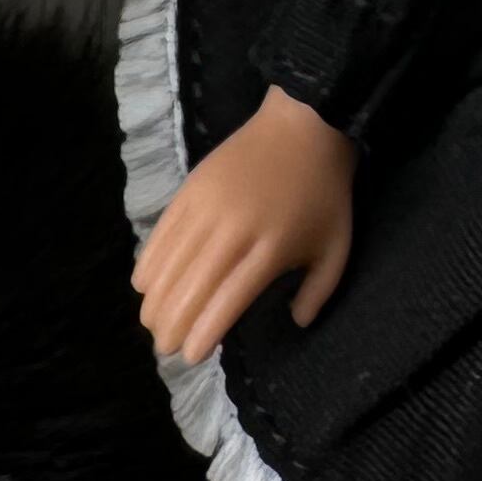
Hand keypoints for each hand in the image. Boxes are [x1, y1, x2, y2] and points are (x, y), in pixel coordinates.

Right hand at [133, 84, 356, 363]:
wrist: (304, 124)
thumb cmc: (323, 190)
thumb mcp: (337, 245)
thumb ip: (319, 290)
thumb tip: (297, 324)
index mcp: (271, 249)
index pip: (226, 302)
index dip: (203, 334)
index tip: (191, 356)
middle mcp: (234, 231)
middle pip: (189, 290)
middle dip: (172, 327)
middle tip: (166, 348)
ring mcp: (208, 208)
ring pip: (167, 266)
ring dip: (155, 302)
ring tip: (154, 324)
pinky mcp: (191, 188)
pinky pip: (159, 235)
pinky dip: (148, 265)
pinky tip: (144, 286)